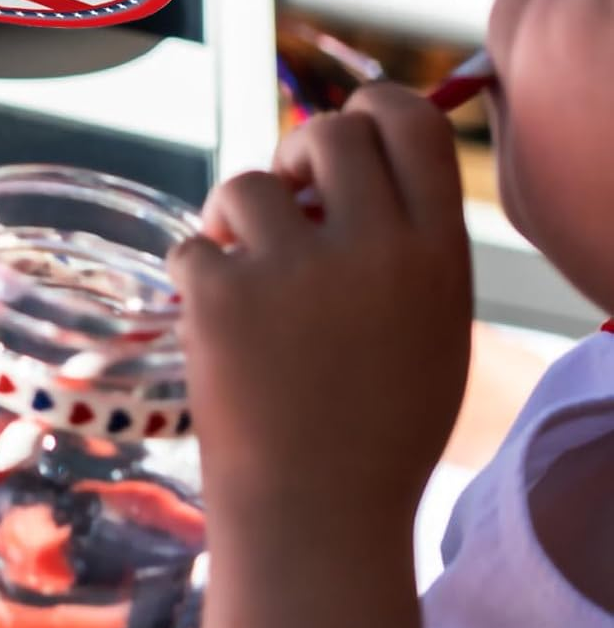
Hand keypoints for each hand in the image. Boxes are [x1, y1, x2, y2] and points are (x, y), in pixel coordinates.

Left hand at [169, 83, 472, 528]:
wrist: (315, 516)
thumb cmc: (373, 435)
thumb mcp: (428, 333)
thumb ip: (403, 250)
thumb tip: (346, 180)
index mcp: (434, 252)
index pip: (411, 123)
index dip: (369, 110)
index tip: (340, 134)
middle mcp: (370, 246)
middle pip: (328, 131)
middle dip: (293, 152)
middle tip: (279, 198)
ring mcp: (291, 270)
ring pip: (246, 185)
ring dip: (233, 218)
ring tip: (238, 270)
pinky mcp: (220, 297)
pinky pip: (193, 247)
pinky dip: (195, 276)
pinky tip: (212, 320)